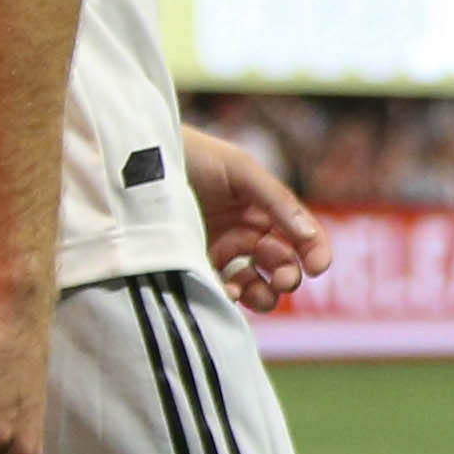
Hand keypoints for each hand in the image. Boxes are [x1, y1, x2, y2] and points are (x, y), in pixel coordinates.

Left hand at [185, 129, 331, 312]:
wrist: (136, 160)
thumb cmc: (193, 156)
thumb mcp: (241, 170)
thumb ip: (278, 202)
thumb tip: (310, 236)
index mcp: (263, 208)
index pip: (301, 235)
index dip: (315, 251)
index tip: (317, 268)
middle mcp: (244, 232)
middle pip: (282, 264)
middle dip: (289, 275)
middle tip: (285, 280)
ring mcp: (219, 252)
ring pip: (256, 285)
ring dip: (265, 294)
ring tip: (258, 293)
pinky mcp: (193, 267)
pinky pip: (221, 291)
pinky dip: (231, 297)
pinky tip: (227, 291)